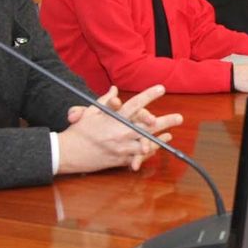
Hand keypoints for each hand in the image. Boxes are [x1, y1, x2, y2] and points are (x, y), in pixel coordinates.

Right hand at [56, 85, 180, 174]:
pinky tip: (158, 147)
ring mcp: (122, 148)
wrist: (68, 153)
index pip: (135, 104)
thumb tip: (114, 89)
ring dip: (161, 138)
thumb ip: (105, 100)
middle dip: (165, 121)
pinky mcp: (120, 159)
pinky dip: (150, 152)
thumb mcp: (90, 112)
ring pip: (147, 143)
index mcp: (114, 119)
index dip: (149, 95)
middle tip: (179, 117)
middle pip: (147, 126)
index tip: (161, 88)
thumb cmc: (79, 131)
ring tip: (172, 134)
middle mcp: (121, 133)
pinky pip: (139, 156)